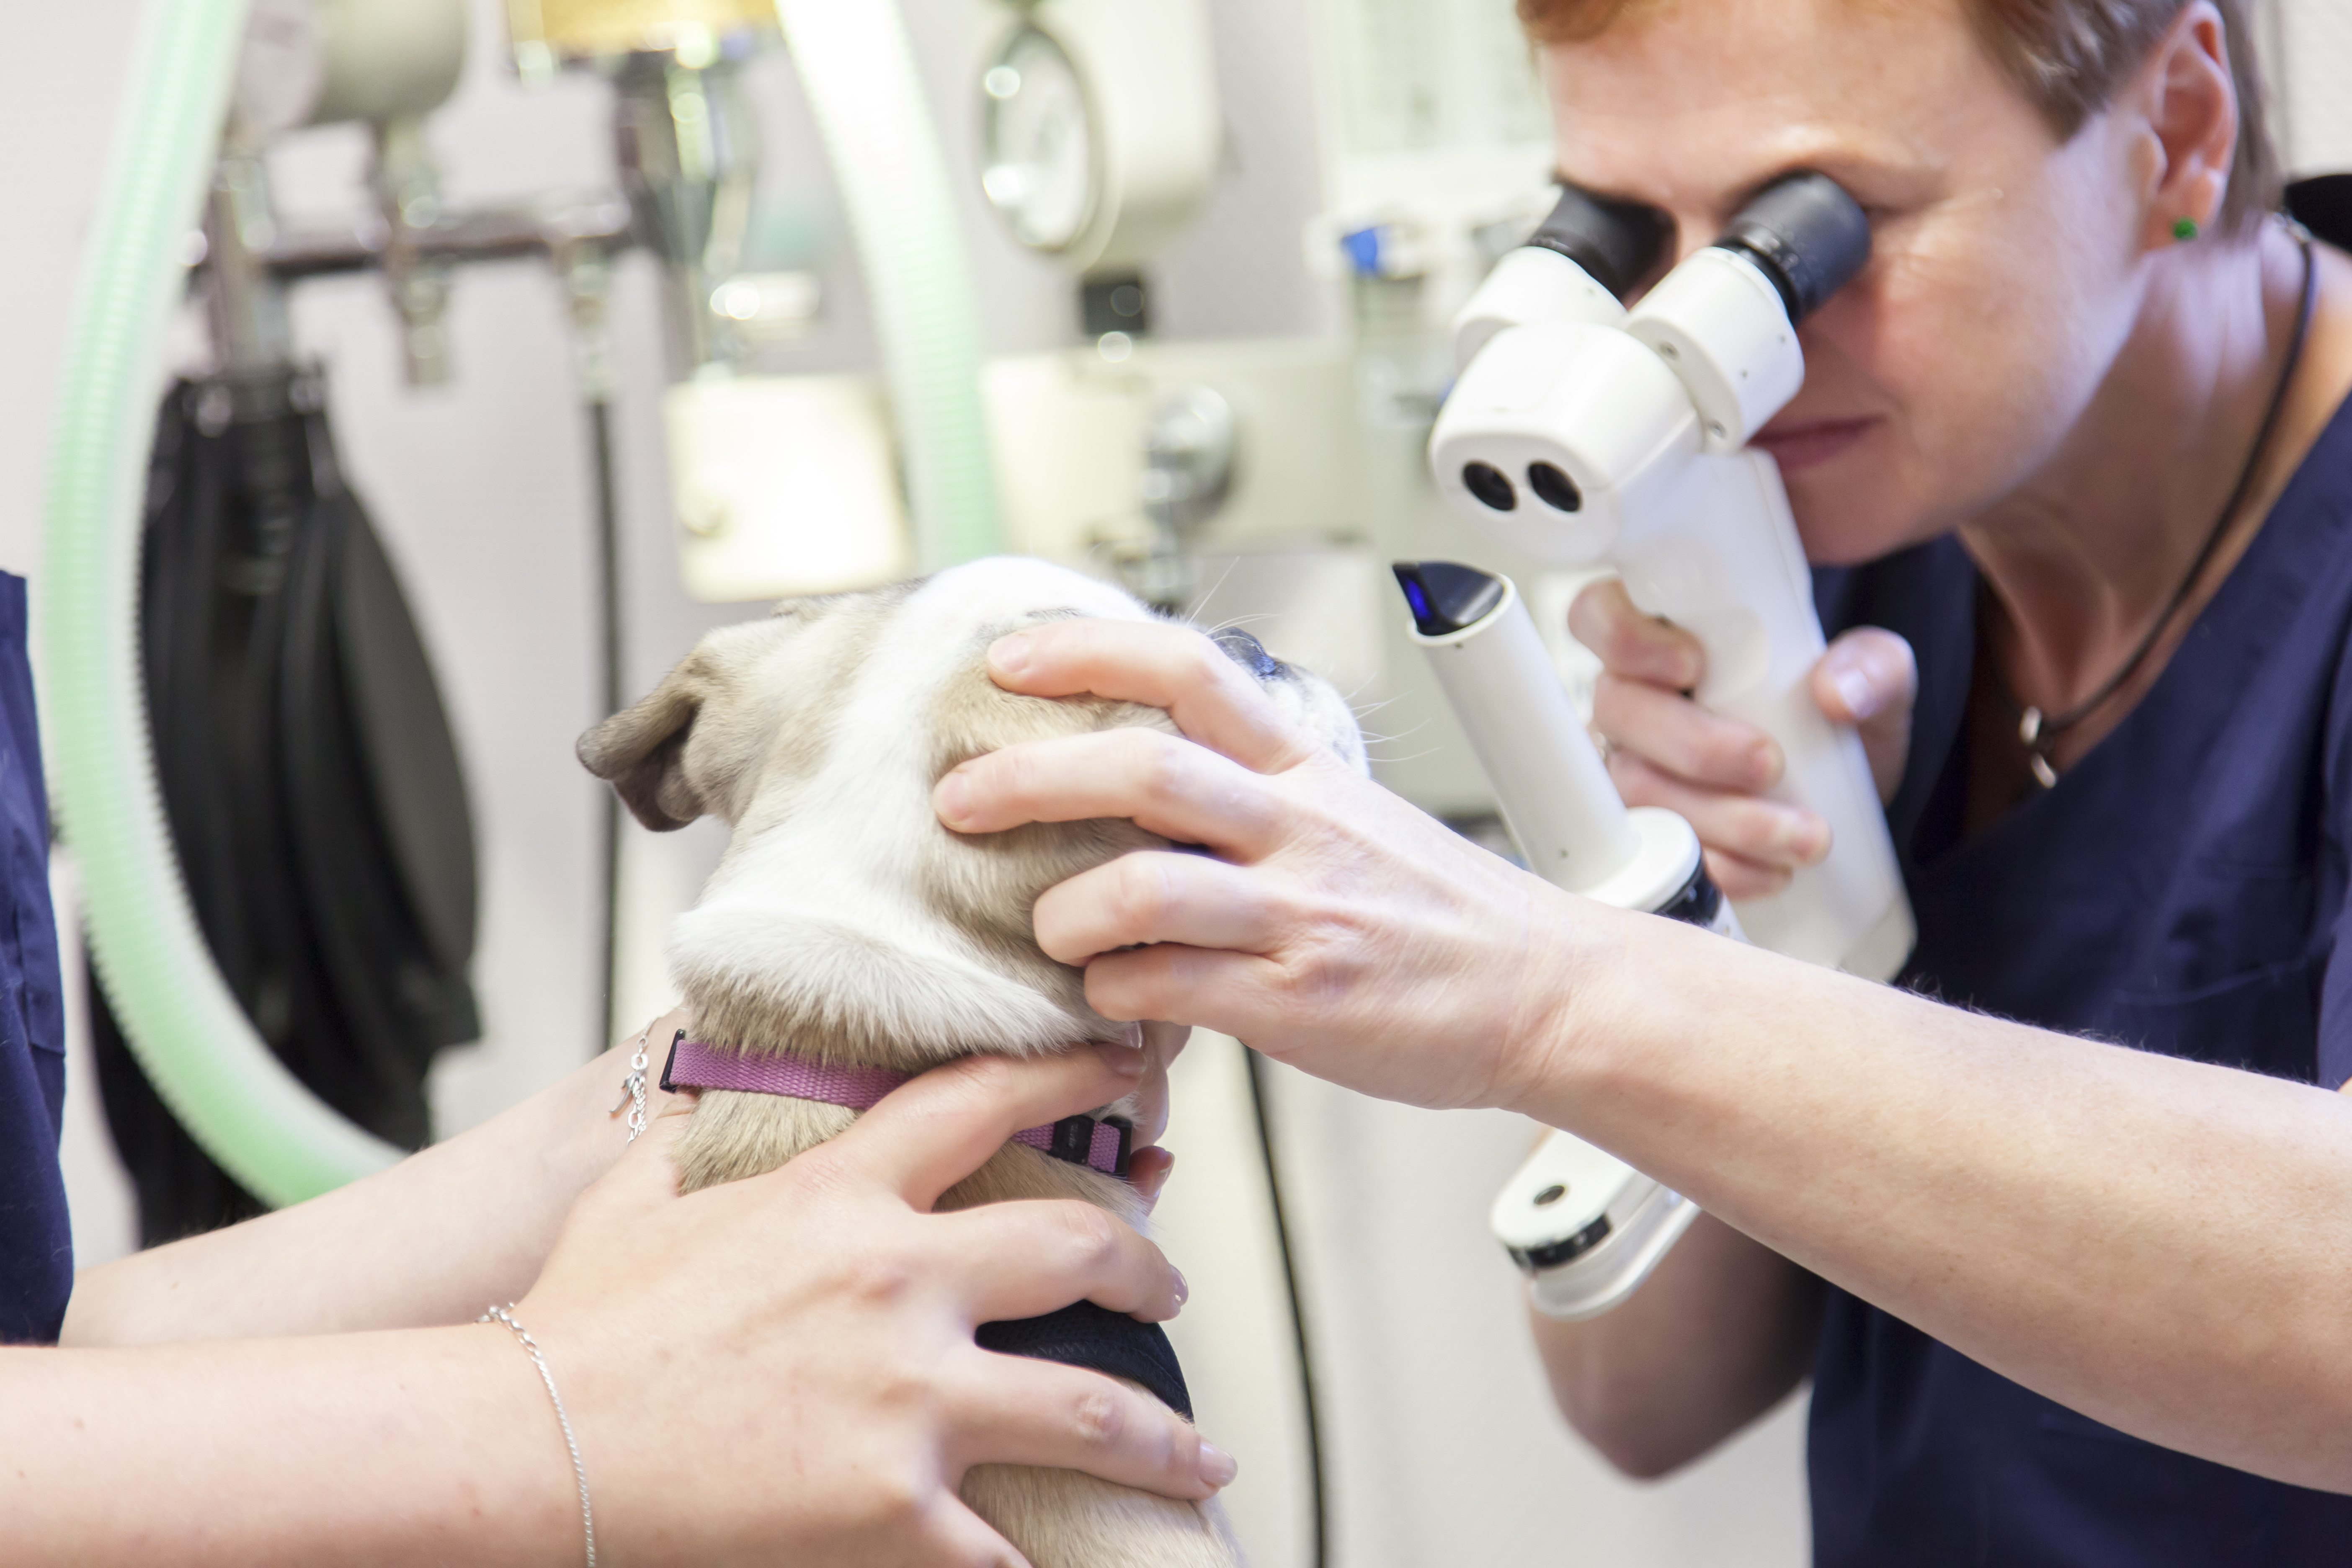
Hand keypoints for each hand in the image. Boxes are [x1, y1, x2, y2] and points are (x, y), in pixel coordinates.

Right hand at [522, 1042, 1230, 1565]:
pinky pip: (1010, 1549)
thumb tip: (705, 1095)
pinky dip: (1052, 1563)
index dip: (1074, 1076)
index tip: (1130, 1072)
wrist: (524, 1441)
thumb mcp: (638, 1199)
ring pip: (1090, 1408)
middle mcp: (898, 1283)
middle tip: (1171, 1289)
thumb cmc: (576, 1321)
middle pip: (1077, 1250)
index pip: (986, 1100)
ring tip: (1206, 1457)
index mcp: (842, 1195)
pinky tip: (1089, 1567)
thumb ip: (695, 1139)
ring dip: (1164, 1436)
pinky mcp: (891, 1509)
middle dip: (1146, 1269)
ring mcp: (904, 1400)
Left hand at [932, 620, 1608, 1113]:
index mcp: (1307, 771)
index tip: (1010, 658)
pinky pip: (1171, 987)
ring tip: (1050, 930)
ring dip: (1069, 911)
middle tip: (959, 800)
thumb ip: (1257, 800)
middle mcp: (1298, 828)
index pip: (1189, 671)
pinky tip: (1111, 999)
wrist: (1548, 992)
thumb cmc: (1445, 916)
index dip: (1089, 650)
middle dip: (1029, 778)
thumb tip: (1140, 801)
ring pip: (1145, 885)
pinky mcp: (1299, 1000)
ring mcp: (1299, 913)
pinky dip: (1117, 993)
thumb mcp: (1357, 820)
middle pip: (1143, 767)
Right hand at [1569, 578, 1916, 898]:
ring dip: (1721, 819)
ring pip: (1635, 789)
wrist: (1842, 794)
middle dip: (1693, 745)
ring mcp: (1631, 766)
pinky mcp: (1649, 830)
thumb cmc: (1833, 715)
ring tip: (1802, 835)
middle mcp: (1634, 699)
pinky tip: (1773, 871)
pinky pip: (1656, 853)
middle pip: (1617, 711)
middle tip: (1768, 763)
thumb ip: (1870, 666)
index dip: (1626, 639)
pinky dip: (1720, 868)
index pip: (1601, 614)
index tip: (1692, 665)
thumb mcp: (1873, 677)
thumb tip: (1835, 693)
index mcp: (1667, 636)